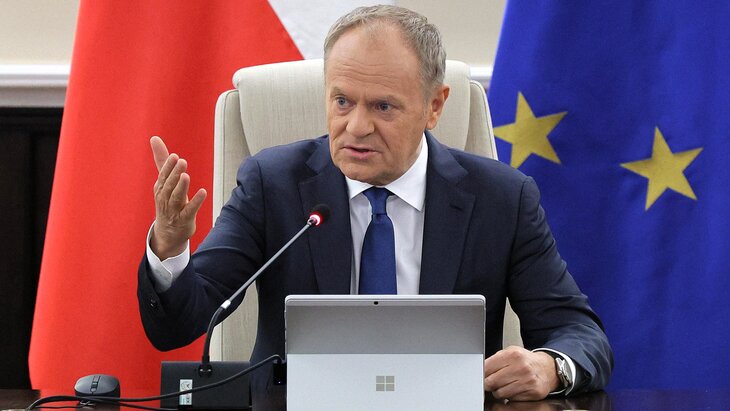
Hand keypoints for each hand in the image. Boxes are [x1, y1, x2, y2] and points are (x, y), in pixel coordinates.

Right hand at [149, 136, 206, 259]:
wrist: (168, 233)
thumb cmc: (167, 202)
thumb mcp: (164, 181)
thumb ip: (162, 160)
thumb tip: (154, 138)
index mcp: (160, 188)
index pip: (163, 176)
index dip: (168, 167)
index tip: (174, 156)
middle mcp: (165, 198)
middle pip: (169, 185)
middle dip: (174, 173)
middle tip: (182, 161)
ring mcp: (174, 210)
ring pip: (176, 197)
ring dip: (181, 186)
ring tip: (186, 176)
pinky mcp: (184, 219)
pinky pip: (190, 210)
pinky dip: (196, 201)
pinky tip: (203, 192)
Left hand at [483, 346, 558, 400]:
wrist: (547, 368)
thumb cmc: (526, 361)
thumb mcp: (511, 352)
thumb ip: (495, 360)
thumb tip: (480, 370)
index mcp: (513, 354)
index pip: (486, 368)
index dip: (482, 374)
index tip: (482, 376)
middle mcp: (521, 367)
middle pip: (491, 382)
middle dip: (489, 384)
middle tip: (492, 382)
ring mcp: (528, 380)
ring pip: (500, 393)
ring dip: (499, 391)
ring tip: (506, 385)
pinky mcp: (533, 392)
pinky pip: (511, 399)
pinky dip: (510, 396)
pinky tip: (515, 388)